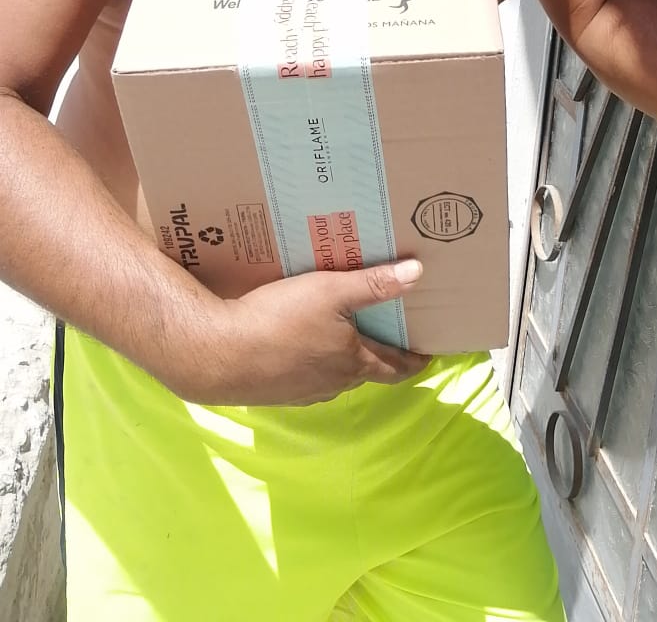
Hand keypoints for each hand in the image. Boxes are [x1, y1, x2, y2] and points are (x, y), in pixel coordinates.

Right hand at [165, 259, 430, 405]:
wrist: (218, 354)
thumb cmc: (279, 319)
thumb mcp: (330, 291)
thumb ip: (372, 284)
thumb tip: (417, 274)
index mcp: (352, 361)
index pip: (394, 367)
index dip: (413, 361)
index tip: (427, 356)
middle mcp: (333, 384)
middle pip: (366, 371)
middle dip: (380, 357)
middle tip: (389, 339)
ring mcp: (303, 392)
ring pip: (335, 376)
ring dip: (344, 360)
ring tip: (344, 337)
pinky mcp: (276, 392)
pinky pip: (306, 378)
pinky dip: (313, 363)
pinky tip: (300, 347)